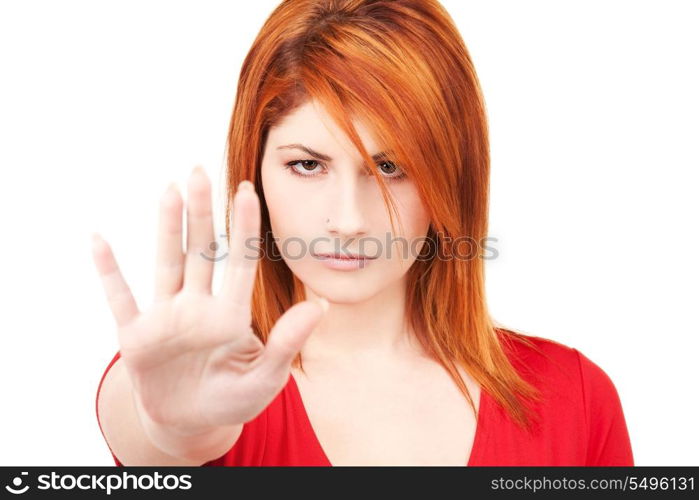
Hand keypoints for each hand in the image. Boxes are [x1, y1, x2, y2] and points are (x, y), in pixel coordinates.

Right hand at [91, 166, 327, 437]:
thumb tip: (322, 305)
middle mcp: (198, 308)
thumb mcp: (265, 378)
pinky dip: (108, 271)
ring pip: (167, 263)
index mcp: (230, 316)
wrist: (191, 424)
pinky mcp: (136, 336)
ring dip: (167, 228)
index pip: (240, 263)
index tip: (248, 190)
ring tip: (170, 189)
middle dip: (201, 213)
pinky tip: (98, 239)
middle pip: (200, 252)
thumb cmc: (232, 400)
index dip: (244, 228)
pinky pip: (120, 298)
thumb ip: (287, 343)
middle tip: (200, 171)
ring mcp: (166, 319)